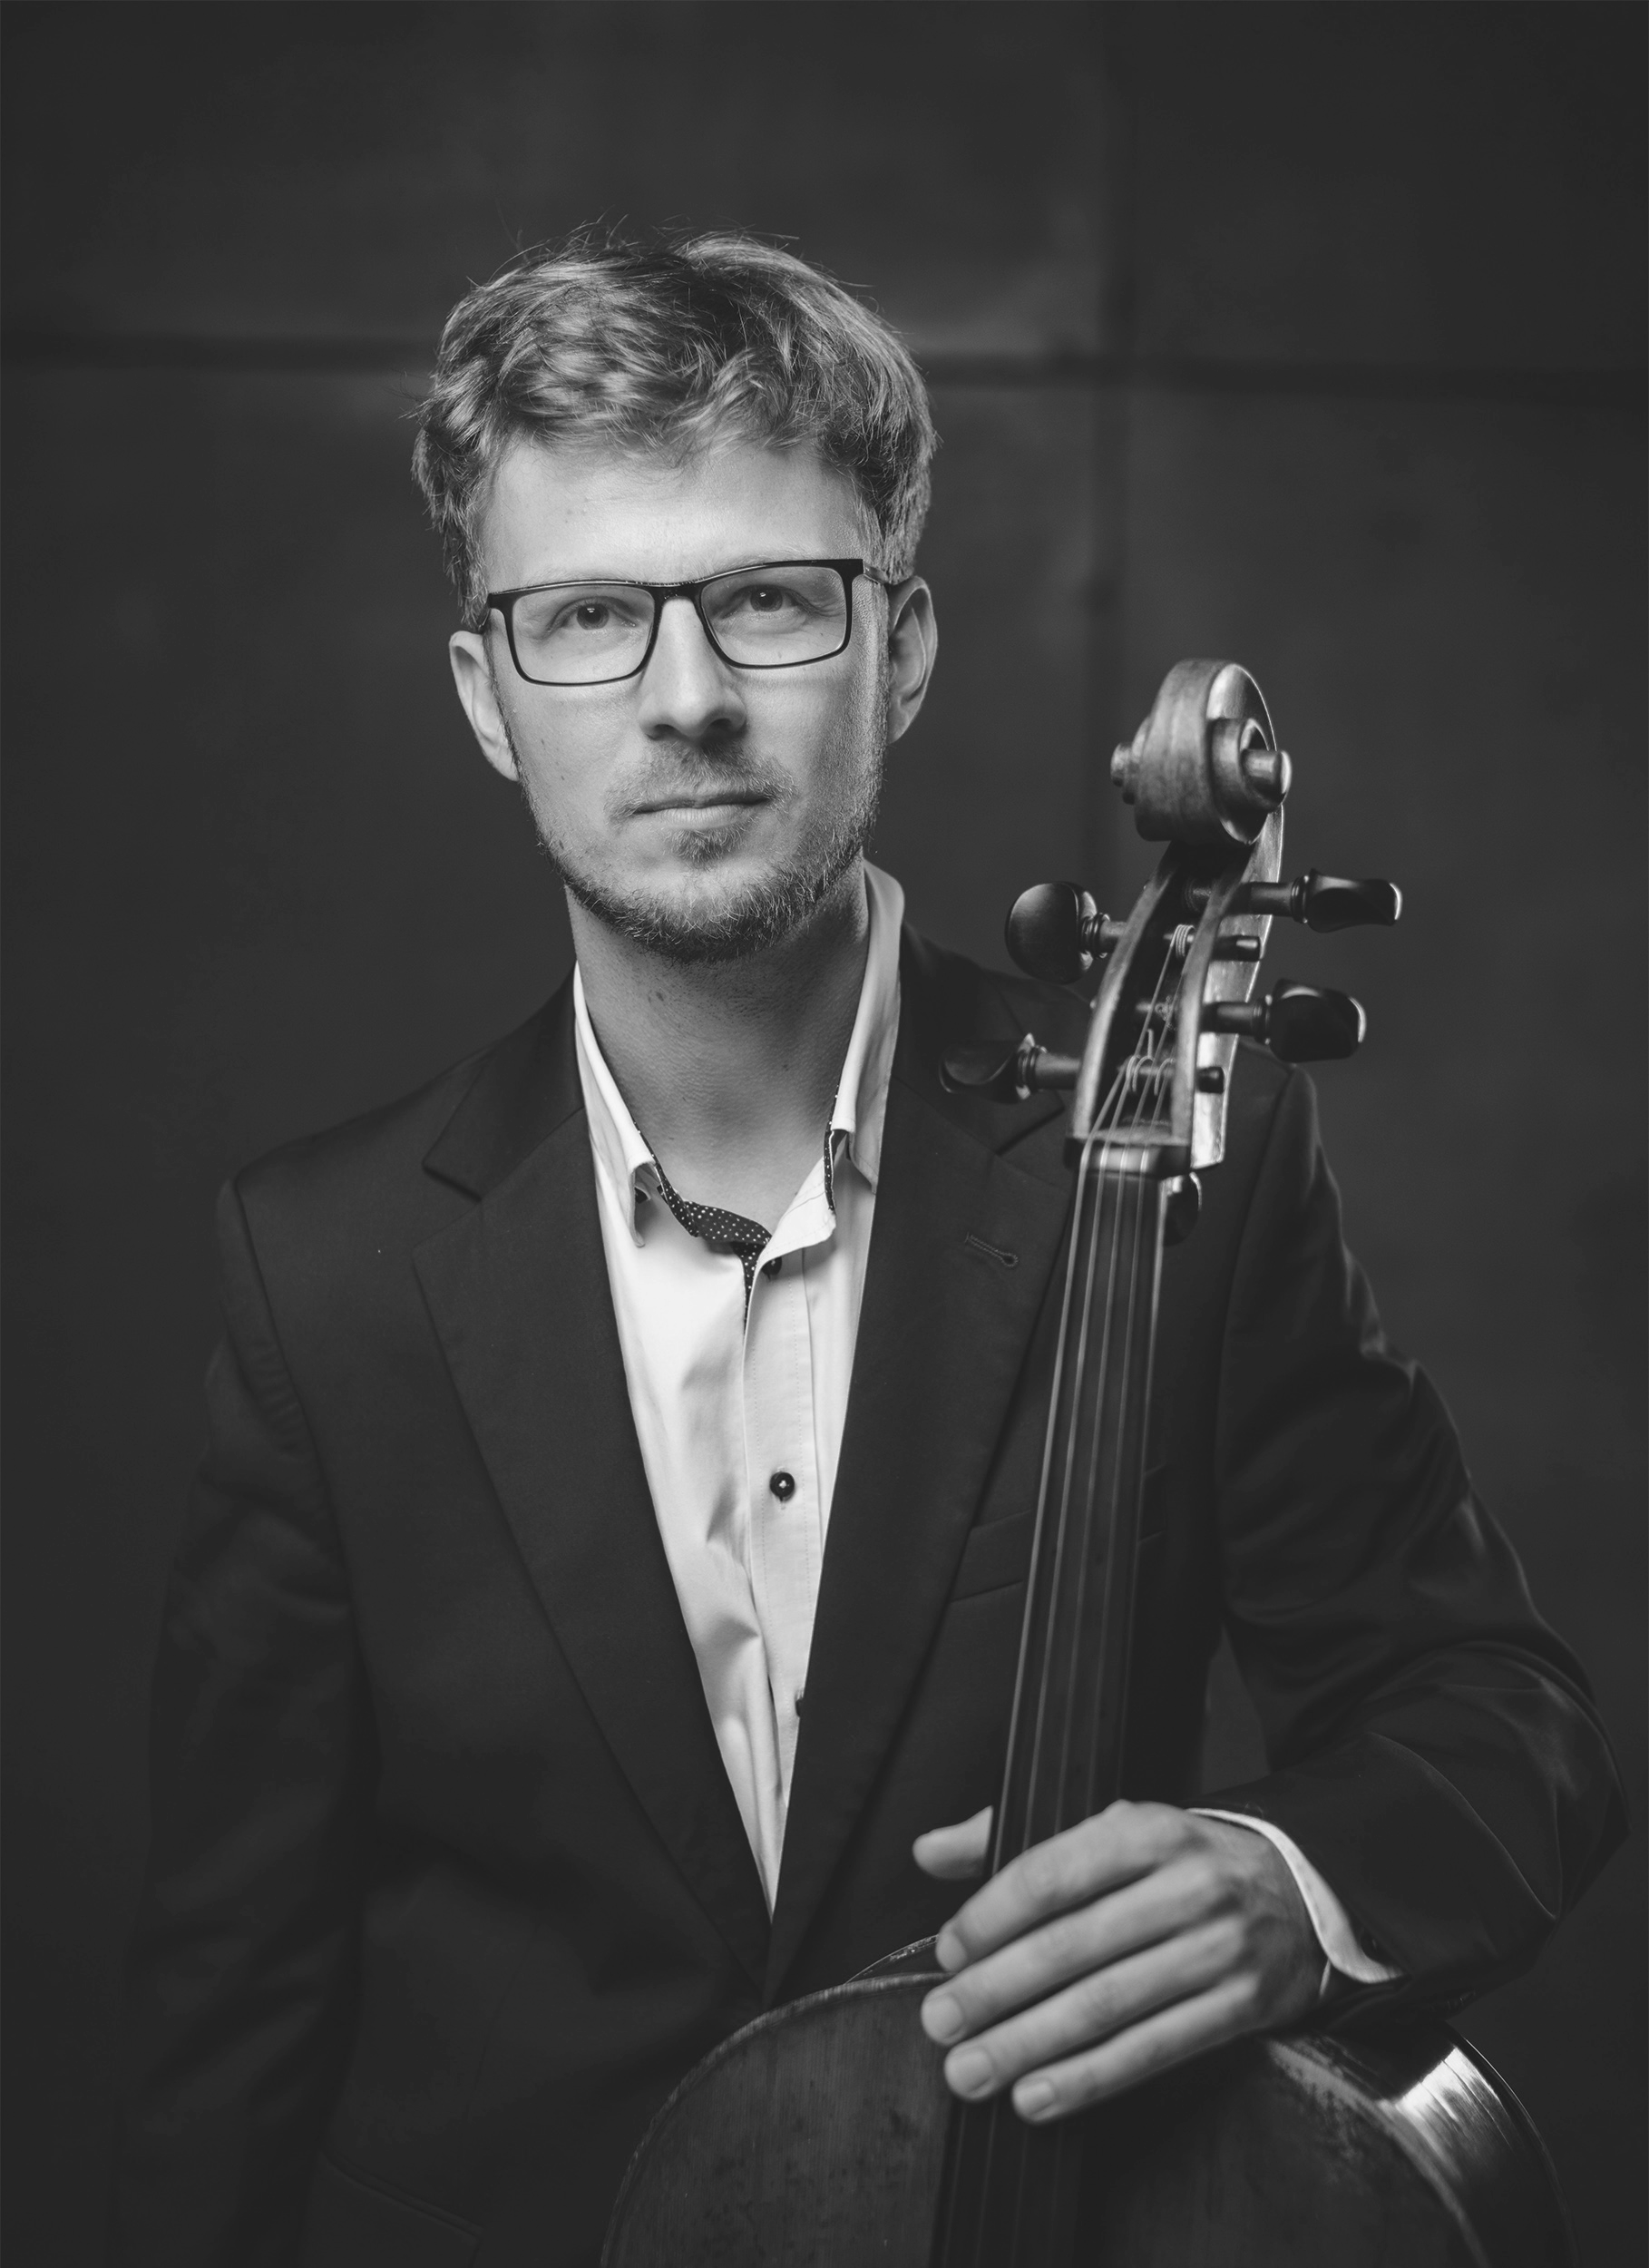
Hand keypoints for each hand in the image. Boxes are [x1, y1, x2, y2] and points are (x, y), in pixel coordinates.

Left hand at [911, 1800, 1319, 2123]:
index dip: (992, 1915)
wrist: (1301, 1890)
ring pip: (1106, 2006)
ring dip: (1028, 2044)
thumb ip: (1017, 1840)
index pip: (1054, 1872)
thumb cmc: (1183, 1864)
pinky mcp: (1241, 2007)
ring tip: (971, 2070)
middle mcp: (1186, 1887)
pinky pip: (1152, 2050)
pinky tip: (1037, 2096)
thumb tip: (930, 1851)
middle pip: (1073, 1946)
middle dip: (996, 1991)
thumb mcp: (1113, 1830)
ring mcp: (1218, 1950)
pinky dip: (1088, 2079)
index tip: (948, 1953)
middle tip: (941, 2023)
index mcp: (1147, 1831)